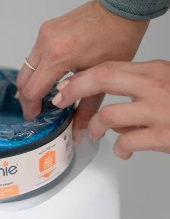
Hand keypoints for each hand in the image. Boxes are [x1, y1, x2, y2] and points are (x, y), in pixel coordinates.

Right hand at [16, 0, 148, 141]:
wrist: (122, 6)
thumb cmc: (117, 38)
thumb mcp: (102, 78)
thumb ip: (86, 108)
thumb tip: (78, 132)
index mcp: (57, 57)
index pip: (32, 91)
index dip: (30, 108)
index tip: (35, 118)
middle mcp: (45, 44)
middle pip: (23, 80)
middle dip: (27, 98)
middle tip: (37, 111)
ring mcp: (44, 34)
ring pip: (26, 67)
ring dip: (31, 84)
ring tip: (43, 96)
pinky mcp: (46, 29)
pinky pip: (34, 55)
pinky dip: (37, 70)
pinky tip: (49, 76)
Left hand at [51, 60, 169, 158]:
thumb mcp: (167, 84)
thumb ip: (138, 90)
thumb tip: (110, 110)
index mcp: (154, 71)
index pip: (109, 68)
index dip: (80, 78)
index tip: (63, 86)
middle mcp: (154, 87)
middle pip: (103, 78)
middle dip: (74, 89)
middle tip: (59, 102)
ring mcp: (158, 111)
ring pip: (108, 115)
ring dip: (95, 126)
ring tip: (94, 133)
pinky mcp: (162, 135)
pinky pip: (126, 142)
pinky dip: (120, 148)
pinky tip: (123, 150)